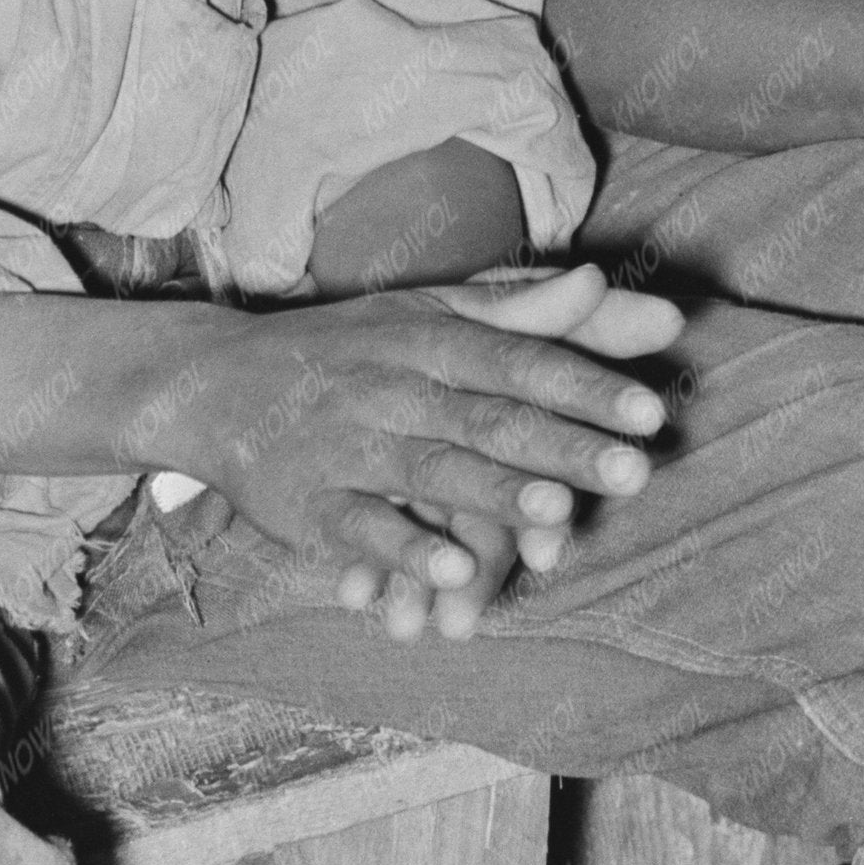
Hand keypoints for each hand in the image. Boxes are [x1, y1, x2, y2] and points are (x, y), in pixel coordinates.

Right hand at [166, 262, 689, 637]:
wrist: (210, 383)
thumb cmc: (348, 348)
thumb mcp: (430, 313)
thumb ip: (527, 312)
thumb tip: (620, 291)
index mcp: (429, 337)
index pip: (520, 358)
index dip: (587, 384)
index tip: (653, 412)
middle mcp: (392, 386)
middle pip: (488, 418)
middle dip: (563, 445)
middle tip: (636, 470)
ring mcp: (347, 446)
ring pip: (429, 470)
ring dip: (492, 494)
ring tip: (557, 513)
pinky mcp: (308, 505)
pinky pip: (362, 528)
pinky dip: (406, 552)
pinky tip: (456, 573)